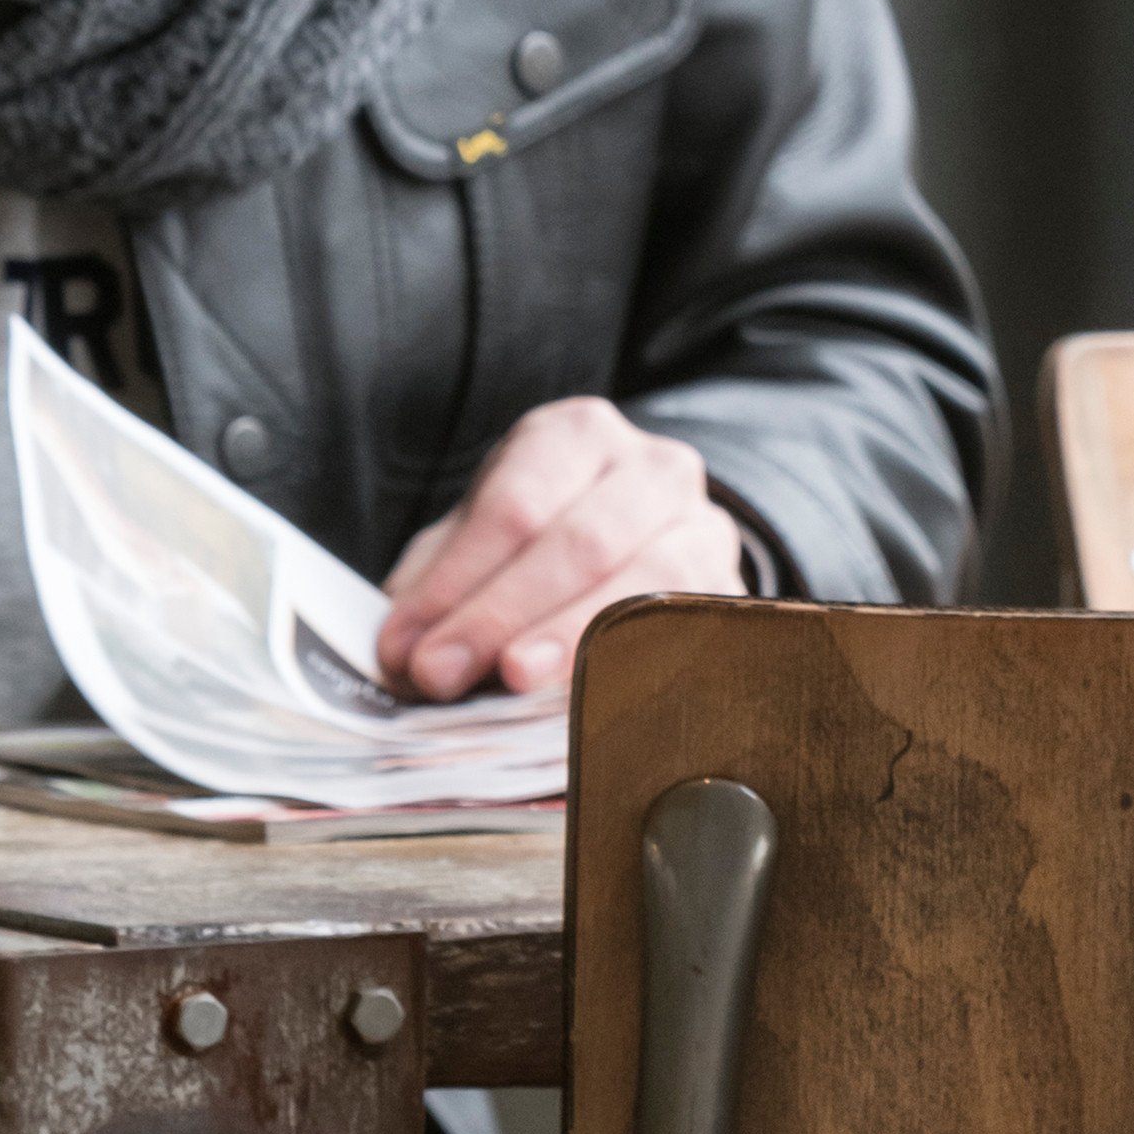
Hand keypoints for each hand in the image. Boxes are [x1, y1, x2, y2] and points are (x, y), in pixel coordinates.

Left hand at [377, 397, 745, 698]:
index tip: (408, 647)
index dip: (458, 579)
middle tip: (443, 674)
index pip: (515, 506)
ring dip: (573, 636)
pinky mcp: (734, 591)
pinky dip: (639, 662)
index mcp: (577, 437)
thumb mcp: (480, 546)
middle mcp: (654, 469)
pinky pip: (692, 626)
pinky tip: (591, 696)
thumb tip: (400, 658)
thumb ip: (438, 590)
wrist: (647, 543)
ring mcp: (706, 527)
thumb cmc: (540, 548)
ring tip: (515, 681)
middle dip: (503, 612)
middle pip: (580, 541)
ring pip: (647, 580)